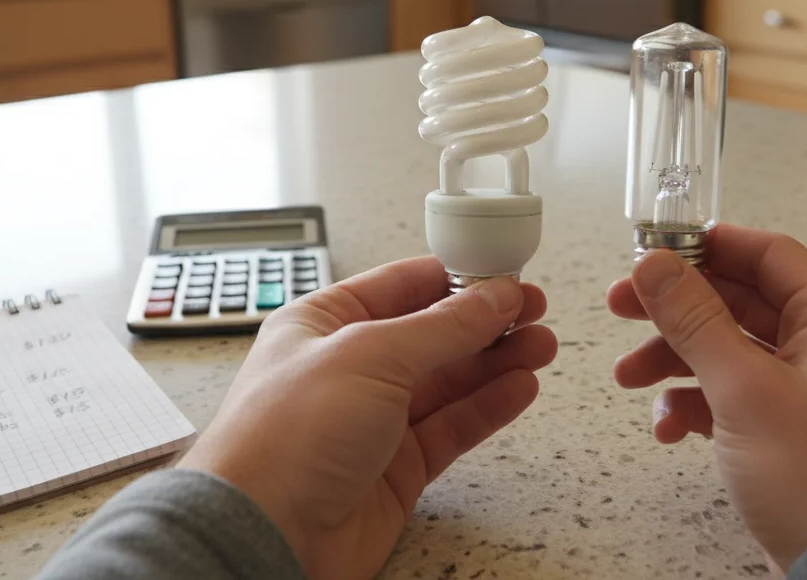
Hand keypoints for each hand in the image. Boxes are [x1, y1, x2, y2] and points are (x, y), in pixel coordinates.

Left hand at [179, 257, 555, 579]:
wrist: (266, 534)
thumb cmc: (280, 441)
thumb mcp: (369, 356)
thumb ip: (441, 327)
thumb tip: (490, 298)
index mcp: (322, 324)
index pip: (400, 286)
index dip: (455, 276)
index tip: (502, 271)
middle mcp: (347, 370)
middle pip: (431, 334)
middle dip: (485, 321)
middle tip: (532, 309)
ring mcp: (373, 421)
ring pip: (448, 382)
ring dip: (496, 362)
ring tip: (541, 345)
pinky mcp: (395, 469)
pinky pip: (452, 428)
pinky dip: (488, 407)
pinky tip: (519, 387)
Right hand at [607, 225, 806, 568]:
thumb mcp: (744, 388)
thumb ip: (694, 320)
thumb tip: (654, 263)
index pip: (767, 255)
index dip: (705, 248)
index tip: (649, 254)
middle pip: (742, 303)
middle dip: (677, 311)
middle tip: (619, 309)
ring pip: (734, 352)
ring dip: (678, 361)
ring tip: (628, 379)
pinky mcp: (800, 431)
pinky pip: (742, 398)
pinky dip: (701, 405)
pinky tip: (671, 428)